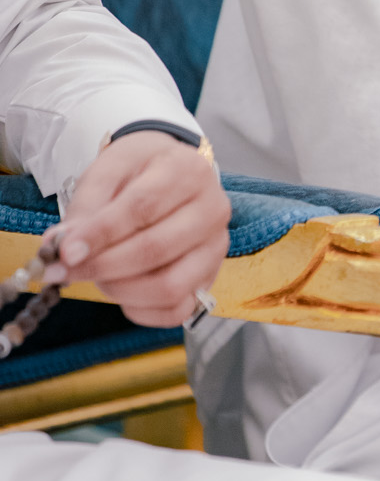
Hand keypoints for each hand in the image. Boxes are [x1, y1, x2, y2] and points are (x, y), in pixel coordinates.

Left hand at [53, 133, 229, 326]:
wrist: (171, 173)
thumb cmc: (139, 171)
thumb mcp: (109, 169)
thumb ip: (86, 206)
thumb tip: (62, 246)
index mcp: (188, 172)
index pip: (143, 207)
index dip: (101, 234)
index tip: (66, 252)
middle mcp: (212, 210)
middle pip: (156, 249)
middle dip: (102, 266)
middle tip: (64, 271)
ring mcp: (215, 248)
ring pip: (170, 287)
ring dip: (121, 290)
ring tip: (96, 277)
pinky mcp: (211, 277)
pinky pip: (177, 311)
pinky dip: (142, 311)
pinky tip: (121, 293)